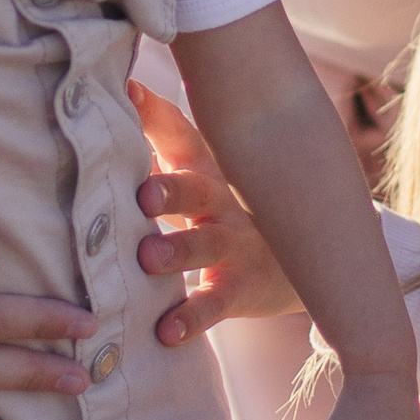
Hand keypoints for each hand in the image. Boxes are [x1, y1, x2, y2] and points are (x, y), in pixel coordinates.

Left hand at [130, 83, 302, 343]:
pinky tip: (166, 331)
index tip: (128, 89)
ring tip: (149, 258)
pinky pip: (214, 304)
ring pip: (206, 244)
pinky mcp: (239, 289)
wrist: (298, 262)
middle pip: (196, 187)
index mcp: (205, 171)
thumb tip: (120, 87)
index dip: (155, 112)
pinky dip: (191, 318)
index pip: (182, 135)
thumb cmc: (226, 211)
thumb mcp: (200, 175)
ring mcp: (233, 246)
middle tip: (142, 192)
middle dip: (169, 187)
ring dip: (177, 250)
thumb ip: (161, 141)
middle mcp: (221, 202)